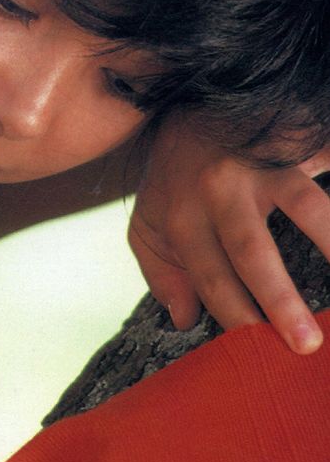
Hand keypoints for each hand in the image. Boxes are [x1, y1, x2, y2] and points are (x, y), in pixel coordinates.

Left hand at [128, 119, 329, 353]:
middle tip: (307, 345)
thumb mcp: (149, 224)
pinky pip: (326, 164)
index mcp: (183, 215)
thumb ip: (162, 275)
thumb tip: (184, 322)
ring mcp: (259, 164)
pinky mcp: (293, 145)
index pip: (211, 276)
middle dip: (279, 299)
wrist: (182, 105)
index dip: (237, 316)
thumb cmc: (172, 178)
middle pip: (251, 249)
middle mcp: (218, 190)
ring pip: (304, 207)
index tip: (262, 356)